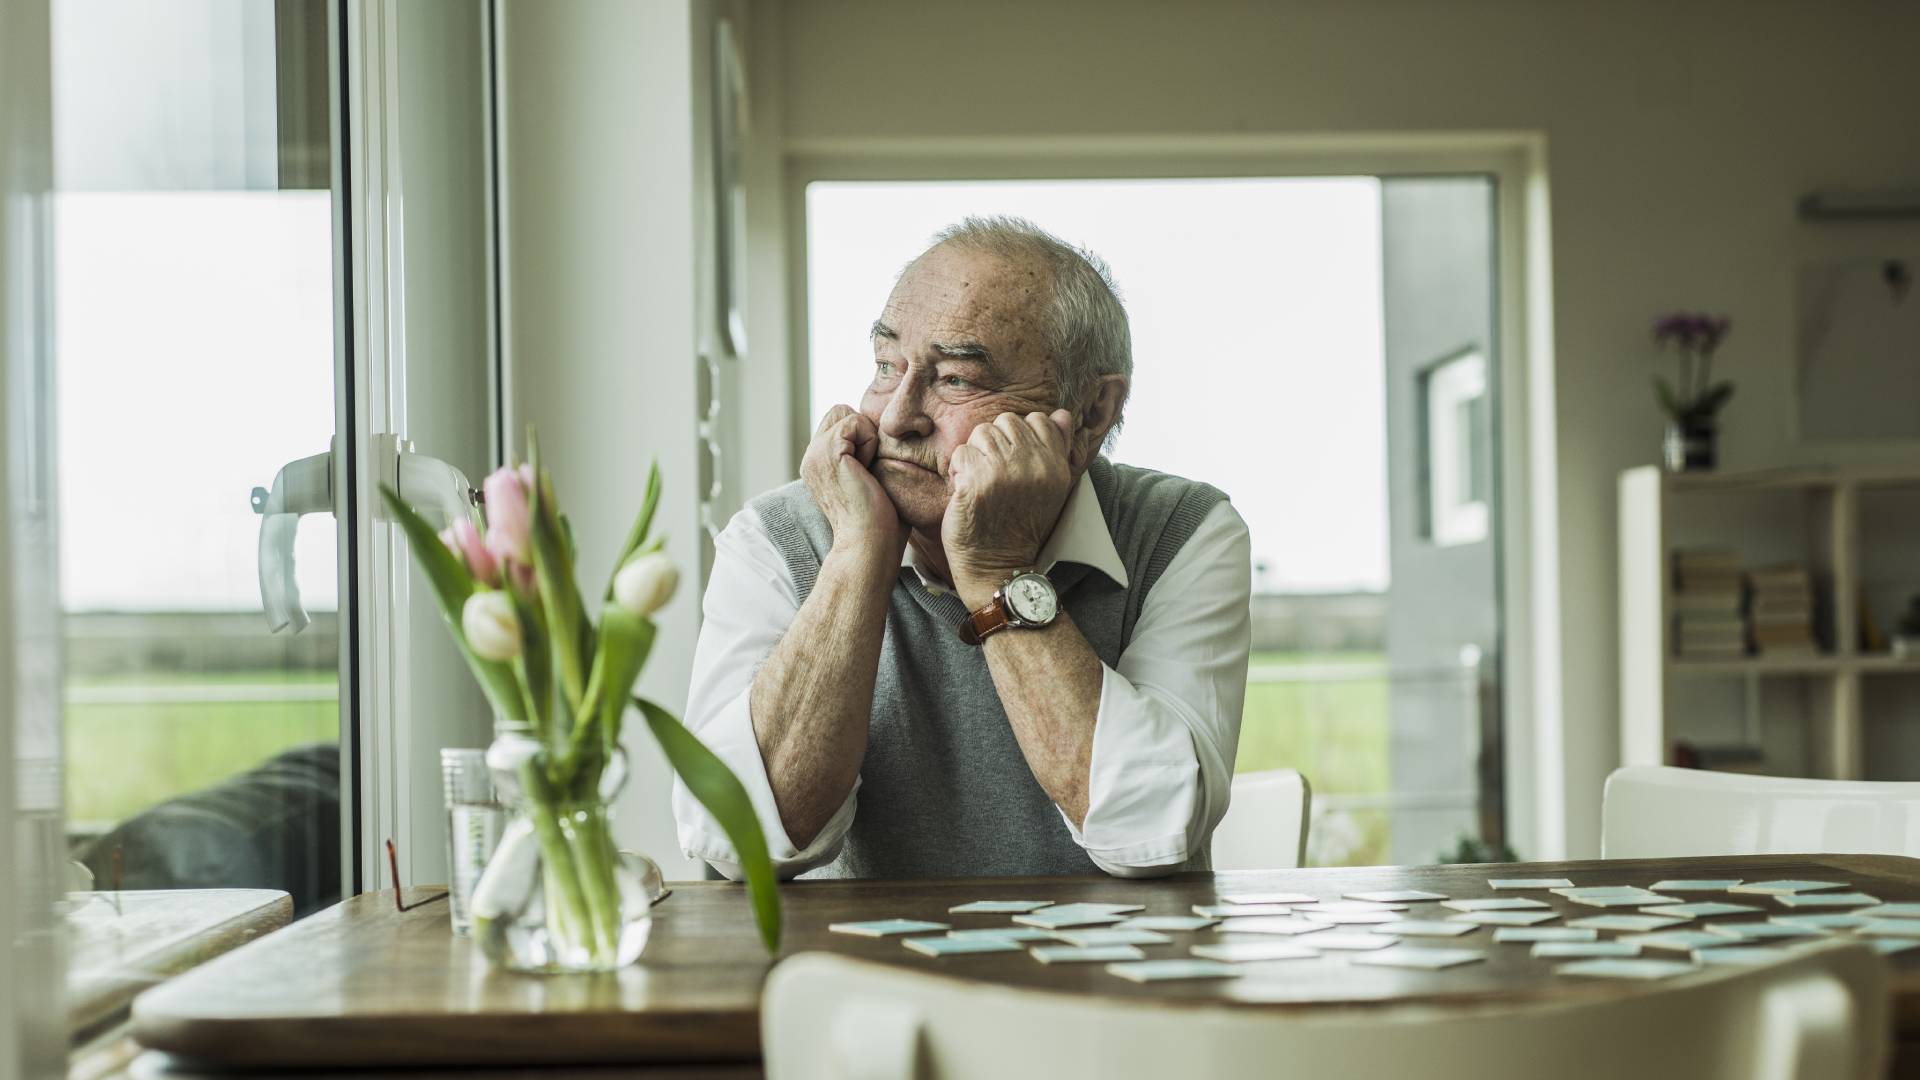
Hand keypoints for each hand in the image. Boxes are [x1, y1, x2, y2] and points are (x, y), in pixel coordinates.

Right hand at [801, 405, 904, 564]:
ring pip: (846, 414)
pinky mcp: (828, 451)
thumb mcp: (868, 480)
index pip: (838, 422)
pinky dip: (870, 441)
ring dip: (866, 437)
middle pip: (840, 412)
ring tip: (867, 470)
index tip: (868, 471)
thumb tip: (882, 432)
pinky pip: (855, 421)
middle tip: (868, 468)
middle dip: (861, 431)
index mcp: (818, 465)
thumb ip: (864, 455)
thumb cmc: (881, 523)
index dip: (861, 436)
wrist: (870, 543)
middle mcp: (810, 458)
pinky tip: (866, 471)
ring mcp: (815, 454)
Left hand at [944, 410, 1074, 607]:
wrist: (999, 566)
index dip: (1018, 437)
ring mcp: (1005, 472)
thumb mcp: (1050, 488)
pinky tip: (965, 491)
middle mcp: (1034, 465)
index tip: (1013, 463)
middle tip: (993, 474)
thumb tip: (1061, 414)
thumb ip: (1055, 448)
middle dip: (994, 443)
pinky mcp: (977, 482)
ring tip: (979, 482)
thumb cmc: (1020, 525)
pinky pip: (961, 453)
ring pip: (981, 433)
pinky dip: (958, 471)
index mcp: (1056, 465)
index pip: (1038, 419)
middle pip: (1006, 422)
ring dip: (974, 456)